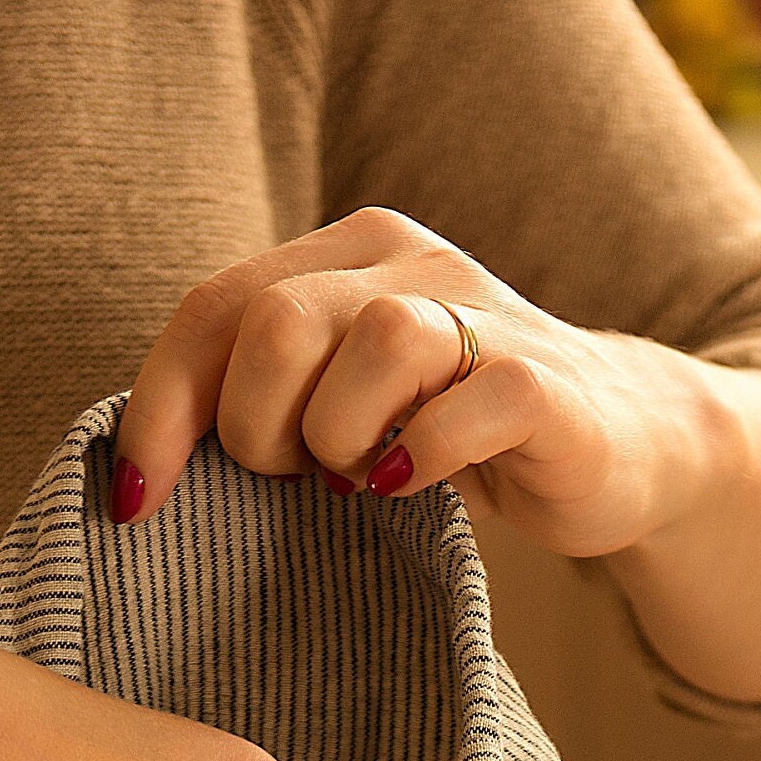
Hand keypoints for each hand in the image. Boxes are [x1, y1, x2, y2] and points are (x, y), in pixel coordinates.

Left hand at [114, 207, 760, 703]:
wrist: (621, 449)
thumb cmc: (452, 441)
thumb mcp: (341, 411)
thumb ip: (259, 403)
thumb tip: (139, 471)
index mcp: (344, 258)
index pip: (213, 308)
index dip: (159, 409)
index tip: (139, 502)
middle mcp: (408, 261)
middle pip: (276, 321)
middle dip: (256, 429)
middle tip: (290, 484)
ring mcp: (482, 313)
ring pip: (373, 346)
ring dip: (339, 441)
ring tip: (361, 483)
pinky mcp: (545, 382)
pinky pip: (463, 403)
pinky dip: (421, 457)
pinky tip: (414, 487)